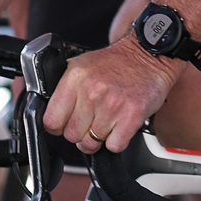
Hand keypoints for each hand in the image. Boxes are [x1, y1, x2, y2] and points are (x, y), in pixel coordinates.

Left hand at [44, 35, 177, 153]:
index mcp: (75, 78)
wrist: (149, 53)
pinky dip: (117, 141)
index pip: (51, 121)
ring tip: (108, 119)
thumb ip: (65, 89)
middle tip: (93, 119)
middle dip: (81, 132)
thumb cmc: (118, 62)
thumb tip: (51, 115)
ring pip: (92, 143)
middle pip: (72, 136)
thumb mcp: (83, 65)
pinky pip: (114, 146)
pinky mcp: (131, 115)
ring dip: (100, 137)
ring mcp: (112, 105)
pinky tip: (120, 125)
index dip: (59, 126)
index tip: (67, 123)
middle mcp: (91, 91)